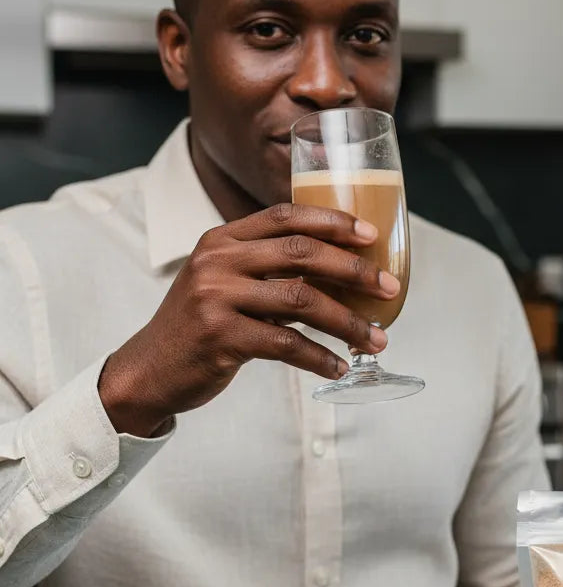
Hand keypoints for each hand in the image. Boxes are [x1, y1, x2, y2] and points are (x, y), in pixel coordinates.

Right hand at [98, 203, 399, 435]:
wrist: (149, 370)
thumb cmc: (201, 326)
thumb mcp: (225, 282)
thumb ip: (267, 268)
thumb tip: (339, 269)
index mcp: (223, 239)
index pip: (286, 216)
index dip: (333, 222)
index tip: (371, 235)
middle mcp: (218, 261)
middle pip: (302, 254)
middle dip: (354, 270)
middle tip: (389, 288)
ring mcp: (216, 297)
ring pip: (302, 301)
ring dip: (348, 322)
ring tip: (377, 339)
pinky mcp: (220, 337)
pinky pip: (286, 344)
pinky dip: (319, 357)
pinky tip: (339, 366)